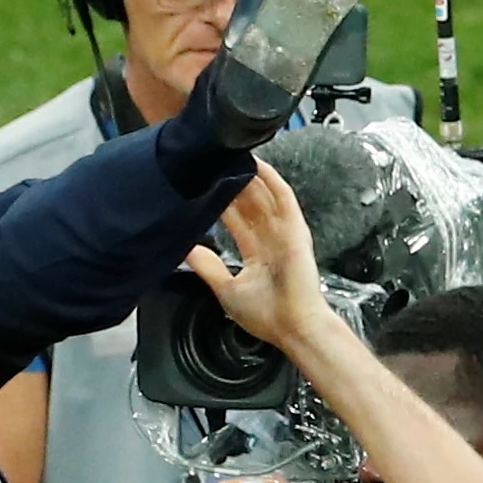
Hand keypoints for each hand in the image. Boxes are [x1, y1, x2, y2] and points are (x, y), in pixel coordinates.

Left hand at [180, 163, 333, 348]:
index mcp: (257, 255)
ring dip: (249, 177)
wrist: (293, 327)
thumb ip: (208, 266)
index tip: (204, 188)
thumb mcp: (226, 288)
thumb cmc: (266, 315)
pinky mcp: (295, 228)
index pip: (236, 221)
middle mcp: (271, 240)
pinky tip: (257, 164)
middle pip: (249, 204)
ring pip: (263, 196)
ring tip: (230, 156)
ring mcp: (284, 232)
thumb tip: (187, 249)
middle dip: (232, 185)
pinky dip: (271, 180)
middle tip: (213, 165)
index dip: (222, 204)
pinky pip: (283, 197)